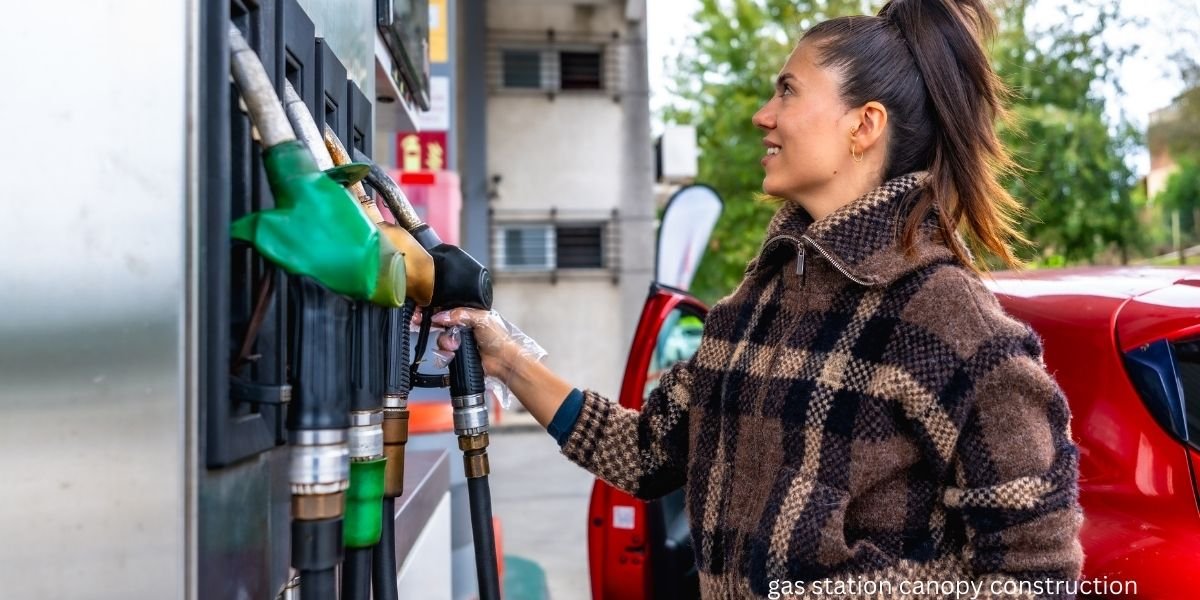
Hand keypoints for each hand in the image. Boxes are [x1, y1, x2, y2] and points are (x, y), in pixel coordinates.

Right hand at [430, 308, 545, 387]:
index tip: (430, 317)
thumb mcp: (481, 319)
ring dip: (445, 343)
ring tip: (454, 346)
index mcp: (469, 315)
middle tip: (442, 332)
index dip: (438, 313)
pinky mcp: (458, 354)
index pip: (449, 311)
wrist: (502, 360)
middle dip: (440, 329)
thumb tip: (442, 315)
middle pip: (441, 325)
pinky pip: (444, 353)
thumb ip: (460, 315)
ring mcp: (460, 341)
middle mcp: (463, 328)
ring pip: (441, 339)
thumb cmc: (499, 338)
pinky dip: (445, 354)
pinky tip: (452, 354)